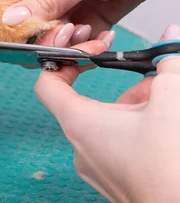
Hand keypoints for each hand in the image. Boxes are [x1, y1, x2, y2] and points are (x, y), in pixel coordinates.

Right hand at [0, 0, 179, 38]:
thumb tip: (9, 20)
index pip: (5, 10)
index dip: (12, 32)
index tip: (34, 41)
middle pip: (28, 31)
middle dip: (48, 43)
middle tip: (73, 37)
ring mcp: (69, 4)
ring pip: (54, 40)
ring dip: (73, 47)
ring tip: (94, 37)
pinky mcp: (90, 15)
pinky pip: (79, 41)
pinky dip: (90, 46)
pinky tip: (103, 38)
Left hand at [35, 24, 179, 201]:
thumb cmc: (169, 168)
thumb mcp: (170, 101)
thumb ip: (167, 64)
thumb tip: (171, 36)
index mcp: (79, 124)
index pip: (47, 85)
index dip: (62, 62)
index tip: (86, 54)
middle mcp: (80, 147)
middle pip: (89, 102)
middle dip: (123, 84)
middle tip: (149, 74)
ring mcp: (97, 166)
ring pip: (109, 123)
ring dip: (136, 105)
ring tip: (165, 97)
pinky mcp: (115, 179)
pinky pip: (119, 143)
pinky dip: (139, 128)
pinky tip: (166, 123)